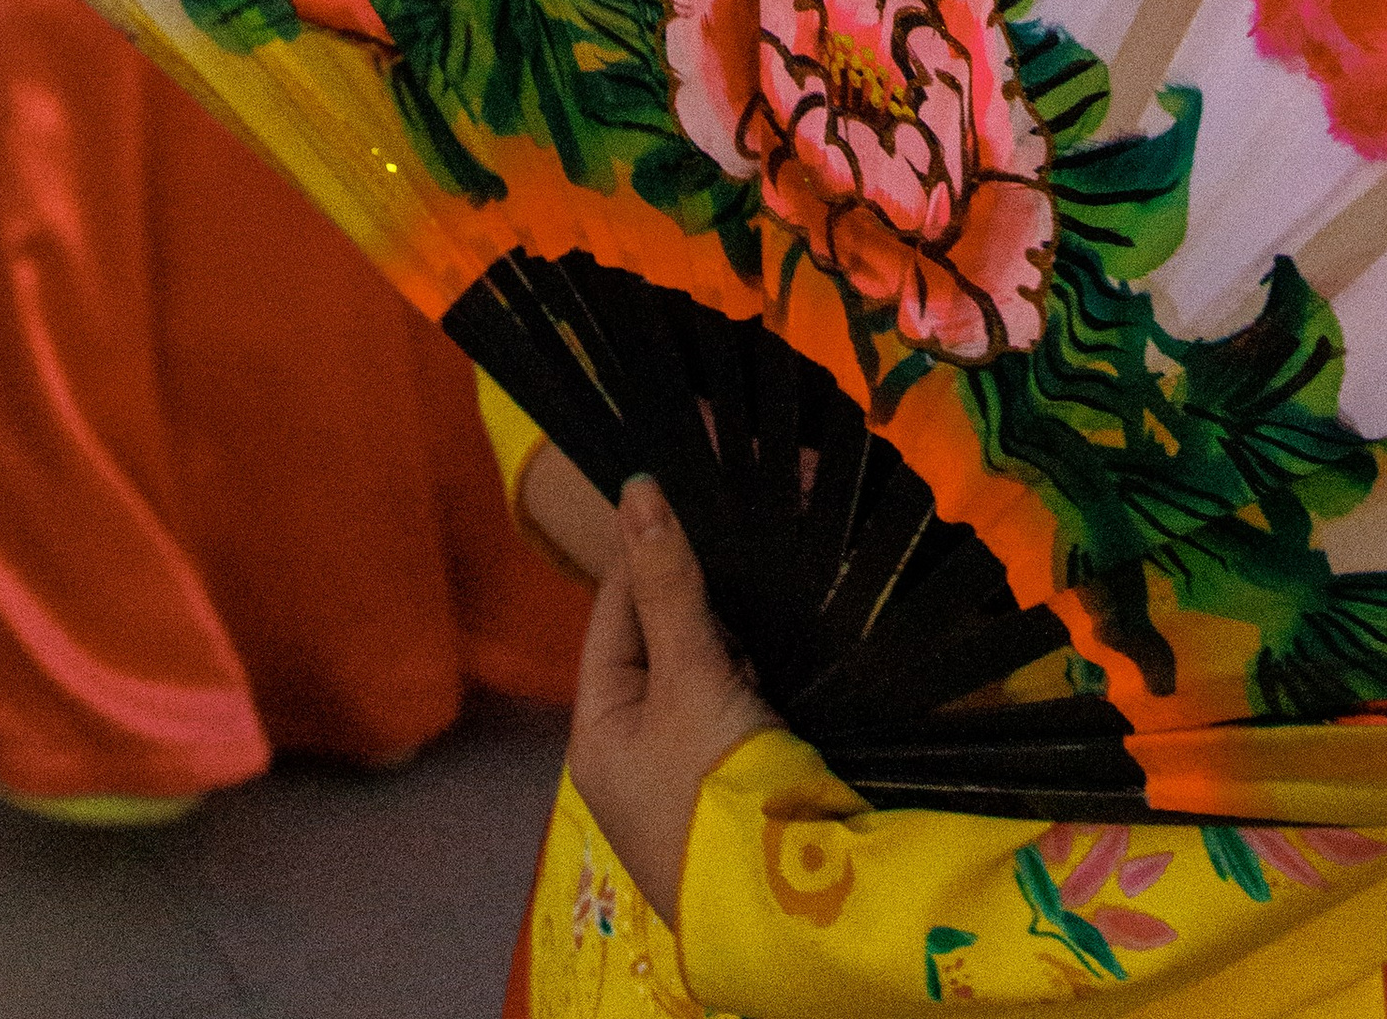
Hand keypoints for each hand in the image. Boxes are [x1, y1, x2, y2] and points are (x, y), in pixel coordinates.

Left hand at [569, 475, 782, 923]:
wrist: (789, 899)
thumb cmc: (714, 788)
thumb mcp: (690, 678)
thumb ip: (670, 585)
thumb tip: (638, 488)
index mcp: (598, 729)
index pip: (613, 614)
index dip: (648, 555)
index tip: (687, 497)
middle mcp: (635, 745)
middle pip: (661, 637)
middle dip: (699, 590)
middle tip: (740, 530)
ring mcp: (689, 762)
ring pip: (706, 664)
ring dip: (735, 627)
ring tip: (768, 567)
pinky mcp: (740, 771)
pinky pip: (742, 696)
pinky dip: (761, 663)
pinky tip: (786, 627)